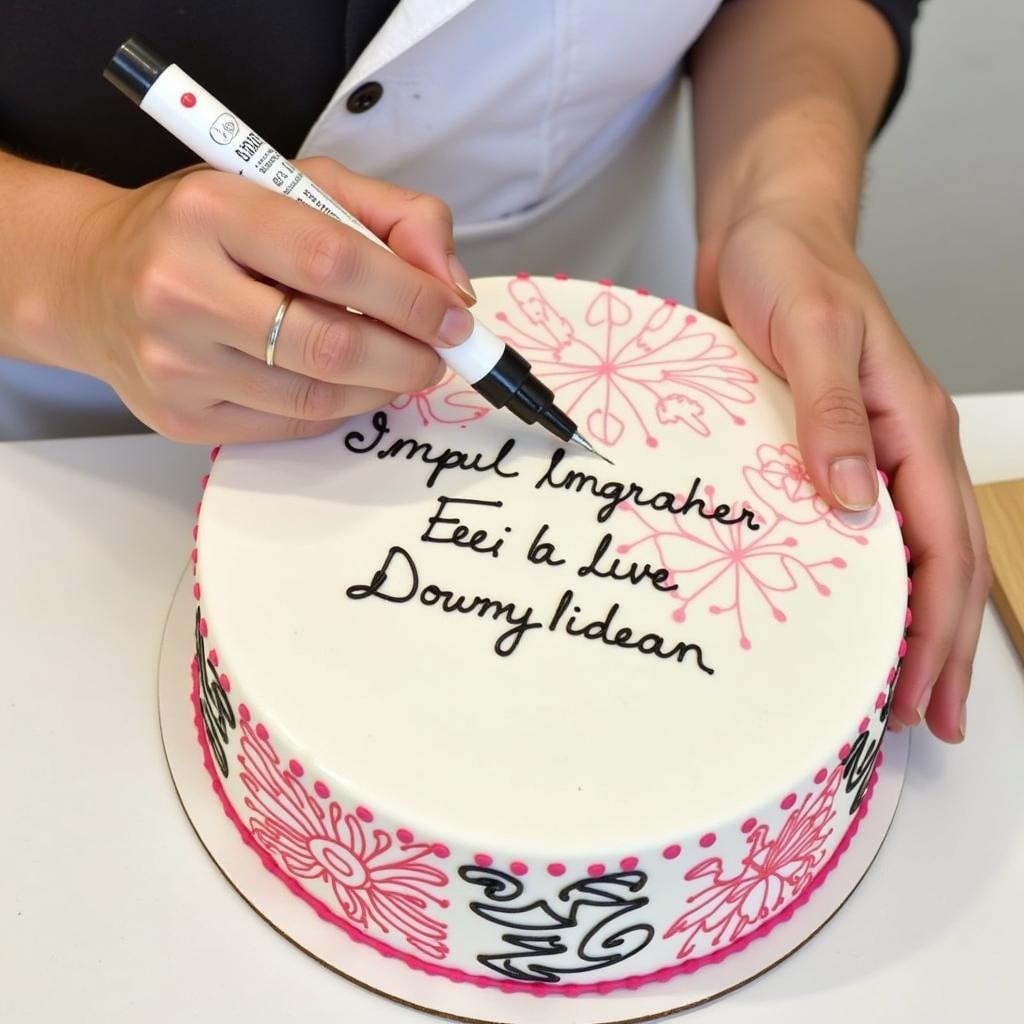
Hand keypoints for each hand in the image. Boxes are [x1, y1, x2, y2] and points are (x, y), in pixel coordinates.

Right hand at [61, 157, 476, 441]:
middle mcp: (180, 288)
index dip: (411, 296)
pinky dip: (337, 409)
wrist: (92, 280)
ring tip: (401, 367)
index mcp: (210, 211)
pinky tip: (346, 385)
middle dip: (408, 357)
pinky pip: (289, 425)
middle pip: (330, 343)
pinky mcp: (179, 416)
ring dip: (381, 388)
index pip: (334, 260)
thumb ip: (388, 215)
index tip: (454, 317)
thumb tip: (449, 284)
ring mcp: (174, 363)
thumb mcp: (293, 185)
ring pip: (316, 396)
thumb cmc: (202, 229)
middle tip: (438, 355)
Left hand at [695, 201, 991, 742]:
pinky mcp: (823, 448)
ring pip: (904, 554)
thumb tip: (855, 501)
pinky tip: (844, 615)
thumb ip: (834, 411)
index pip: (941, 545)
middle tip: (924, 720)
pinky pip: (855, 529)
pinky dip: (860, 582)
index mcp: (911, 424)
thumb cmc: (789, 268)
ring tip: (897, 689)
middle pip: (939, 563)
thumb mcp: (812, 330)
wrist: (763, 235)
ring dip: (907, 624)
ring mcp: (865, 449)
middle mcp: (899, 445)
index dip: (936, 627)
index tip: (921, 694)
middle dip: (937, 647)